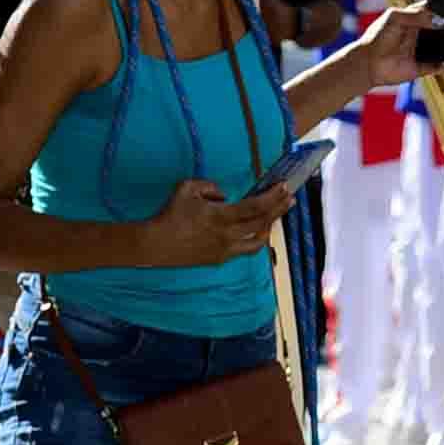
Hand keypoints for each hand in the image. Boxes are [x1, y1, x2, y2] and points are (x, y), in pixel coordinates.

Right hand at [143, 177, 295, 269]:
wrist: (154, 244)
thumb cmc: (170, 213)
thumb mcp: (187, 188)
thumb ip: (210, 185)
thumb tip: (224, 194)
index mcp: (221, 216)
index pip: (255, 207)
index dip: (272, 197)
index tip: (285, 187)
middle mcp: (227, 235)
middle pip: (262, 223)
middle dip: (278, 209)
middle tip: (289, 198)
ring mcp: (224, 250)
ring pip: (257, 242)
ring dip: (269, 227)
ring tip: (275, 217)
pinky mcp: (219, 259)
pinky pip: (243, 250)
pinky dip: (253, 240)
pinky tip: (257, 232)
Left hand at [351, 0, 437, 89]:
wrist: (367, 63)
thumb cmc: (377, 37)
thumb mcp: (394, 17)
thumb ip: (417, 14)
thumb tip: (440, 20)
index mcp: (413, 21)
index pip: (434, 13)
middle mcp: (419, 36)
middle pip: (443, 30)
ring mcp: (420, 52)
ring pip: (443, 48)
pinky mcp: (419, 68)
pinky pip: (437, 67)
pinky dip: (443, 67)